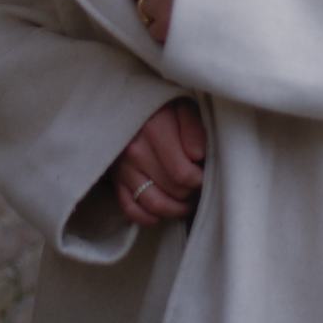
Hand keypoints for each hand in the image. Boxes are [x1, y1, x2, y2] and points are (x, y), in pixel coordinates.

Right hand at [113, 98, 205, 225]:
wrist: (130, 104)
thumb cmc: (162, 106)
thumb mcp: (181, 105)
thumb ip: (192, 127)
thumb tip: (197, 155)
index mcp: (154, 129)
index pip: (182, 173)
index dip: (200, 180)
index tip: (205, 174)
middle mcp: (135, 151)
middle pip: (172, 190)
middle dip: (191, 193)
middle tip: (200, 187)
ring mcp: (124, 167)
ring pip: (154, 204)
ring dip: (176, 209)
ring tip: (188, 201)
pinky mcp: (116, 179)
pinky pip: (131, 209)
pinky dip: (149, 217)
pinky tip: (163, 212)